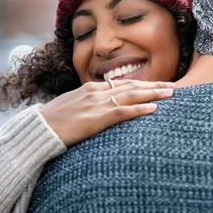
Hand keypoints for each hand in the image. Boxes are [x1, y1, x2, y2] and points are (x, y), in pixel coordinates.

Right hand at [40, 79, 174, 145]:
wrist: (39, 128)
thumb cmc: (52, 121)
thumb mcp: (72, 107)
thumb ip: (88, 105)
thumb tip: (100, 110)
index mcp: (91, 88)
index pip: (122, 83)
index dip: (141, 84)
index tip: (156, 85)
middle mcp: (96, 92)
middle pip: (131, 86)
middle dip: (153, 85)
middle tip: (173, 85)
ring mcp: (97, 104)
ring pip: (131, 95)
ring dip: (153, 94)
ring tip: (170, 93)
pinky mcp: (96, 118)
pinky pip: (122, 112)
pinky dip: (139, 109)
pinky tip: (153, 109)